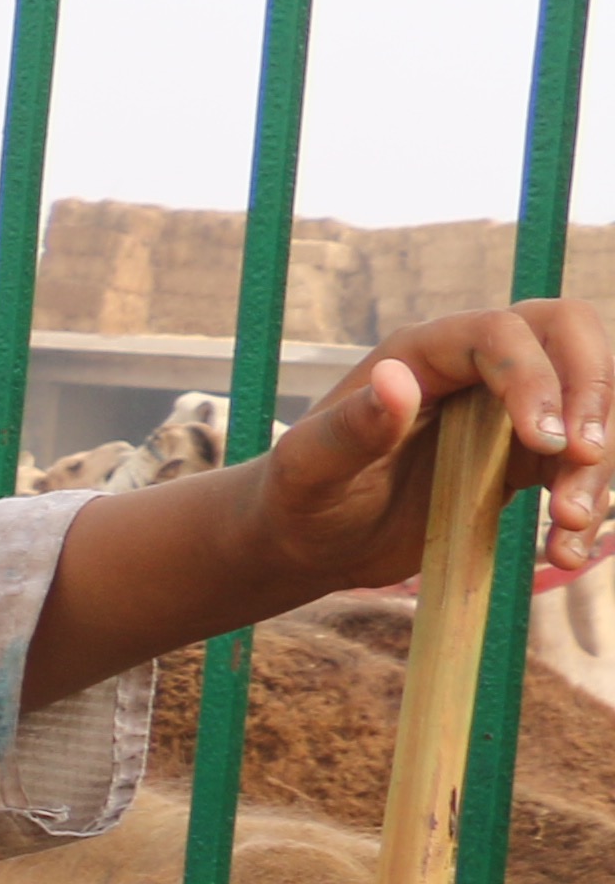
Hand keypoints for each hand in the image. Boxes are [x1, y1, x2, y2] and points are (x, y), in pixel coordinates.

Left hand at [255, 302, 611, 593]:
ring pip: (586, 408)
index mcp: (421, 352)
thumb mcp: (309, 468)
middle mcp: (472, 368)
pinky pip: (578, 464)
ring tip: (567, 525)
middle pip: (569, 341)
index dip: (535, 376)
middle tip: (583, 459)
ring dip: (596, 464)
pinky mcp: (520, 459)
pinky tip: (566, 552)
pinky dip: (587, 503)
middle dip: (592, 397)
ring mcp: (504, 411)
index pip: (502, 332)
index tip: (543, 441)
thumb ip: (349, 428)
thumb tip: (393, 380)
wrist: (310, 540)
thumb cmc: (299, 496)